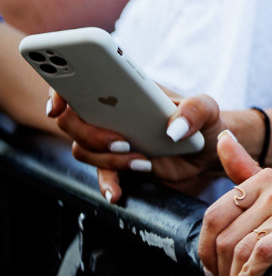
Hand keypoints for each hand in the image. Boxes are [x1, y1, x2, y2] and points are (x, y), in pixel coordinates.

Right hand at [49, 89, 226, 204]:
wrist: (209, 151)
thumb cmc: (204, 120)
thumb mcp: (207, 108)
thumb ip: (194, 110)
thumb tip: (173, 130)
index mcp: (126, 88)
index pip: (81, 81)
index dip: (61, 90)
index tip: (59, 106)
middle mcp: (111, 112)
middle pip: (73, 121)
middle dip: (90, 134)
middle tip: (123, 142)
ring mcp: (112, 139)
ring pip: (83, 150)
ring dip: (106, 159)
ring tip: (142, 162)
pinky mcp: (118, 165)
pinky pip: (101, 175)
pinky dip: (107, 184)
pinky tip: (118, 194)